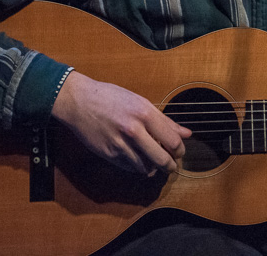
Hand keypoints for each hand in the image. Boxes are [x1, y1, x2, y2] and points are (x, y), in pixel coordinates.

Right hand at [51, 71, 192, 175]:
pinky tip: (138, 161)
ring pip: (145, 167)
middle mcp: (134, 129)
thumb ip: (164, 120)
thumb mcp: (140, 102)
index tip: (179, 152)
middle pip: (161, 159)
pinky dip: (137, 167)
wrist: (79, 101)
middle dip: (170, 166)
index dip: (179, 150)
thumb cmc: (110, 97)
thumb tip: (187, 133)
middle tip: (171, 166)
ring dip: (153, 168)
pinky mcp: (108, 154)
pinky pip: (129, 167)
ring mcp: (120, 143)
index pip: (172, 140)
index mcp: (145, 113)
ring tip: (154, 164)